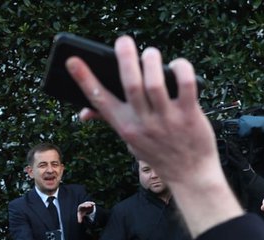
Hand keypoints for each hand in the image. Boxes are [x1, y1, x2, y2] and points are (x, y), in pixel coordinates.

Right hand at [67, 36, 238, 238]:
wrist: (190, 175)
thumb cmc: (159, 151)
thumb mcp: (131, 140)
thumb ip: (112, 120)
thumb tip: (83, 112)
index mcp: (126, 126)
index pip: (101, 101)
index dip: (85, 80)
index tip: (73, 61)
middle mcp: (144, 123)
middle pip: (131, 85)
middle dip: (124, 59)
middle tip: (123, 41)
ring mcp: (167, 120)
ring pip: (155, 83)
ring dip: (151, 61)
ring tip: (150, 53)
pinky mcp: (190, 116)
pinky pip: (186, 85)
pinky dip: (181, 70)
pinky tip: (177, 65)